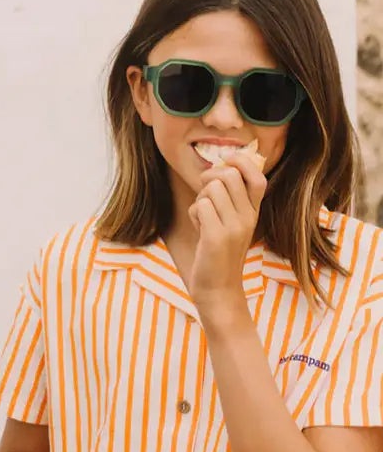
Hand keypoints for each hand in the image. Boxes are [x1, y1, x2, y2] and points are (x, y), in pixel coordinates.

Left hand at [187, 152, 266, 313]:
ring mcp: (235, 227)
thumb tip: (218, 168)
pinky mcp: (218, 237)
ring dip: (199, 199)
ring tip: (203, 218)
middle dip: (209, 178)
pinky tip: (199, 230)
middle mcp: (249, 217)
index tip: (224, 163)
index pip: (258, 176)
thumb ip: (228, 199)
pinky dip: (193, 214)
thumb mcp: (229, 222)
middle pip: (229, 175)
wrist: (218, 289)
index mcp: (254, 212)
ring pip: (212, 188)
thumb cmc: (217, 252)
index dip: (240, 162)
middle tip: (204, 196)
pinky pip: (200, 205)